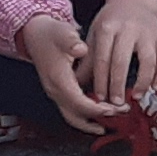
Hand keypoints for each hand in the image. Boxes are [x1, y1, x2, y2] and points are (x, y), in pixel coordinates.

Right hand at [18, 13, 119, 129]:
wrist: (35, 35)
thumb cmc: (50, 34)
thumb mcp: (63, 33)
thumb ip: (72, 42)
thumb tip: (81, 49)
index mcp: (58, 79)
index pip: (79, 103)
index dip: (97, 109)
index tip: (114, 109)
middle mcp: (55, 91)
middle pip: (78, 116)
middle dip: (100, 118)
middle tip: (121, 113)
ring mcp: (56, 94)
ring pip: (75, 118)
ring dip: (94, 122)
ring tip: (115, 119)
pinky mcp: (59, 94)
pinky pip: (74, 112)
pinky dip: (89, 117)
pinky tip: (103, 115)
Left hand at [81, 0, 156, 109]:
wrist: (135, 1)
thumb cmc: (113, 21)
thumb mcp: (96, 33)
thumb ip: (89, 58)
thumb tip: (78, 82)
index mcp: (108, 28)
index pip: (103, 58)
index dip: (101, 80)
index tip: (101, 96)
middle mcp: (128, 29)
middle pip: (122, 62)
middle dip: (118, 84)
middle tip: (117, 102)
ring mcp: (147, 33)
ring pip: (147, 62)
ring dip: (143, 82)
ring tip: (136, 96)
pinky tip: (155, 87)